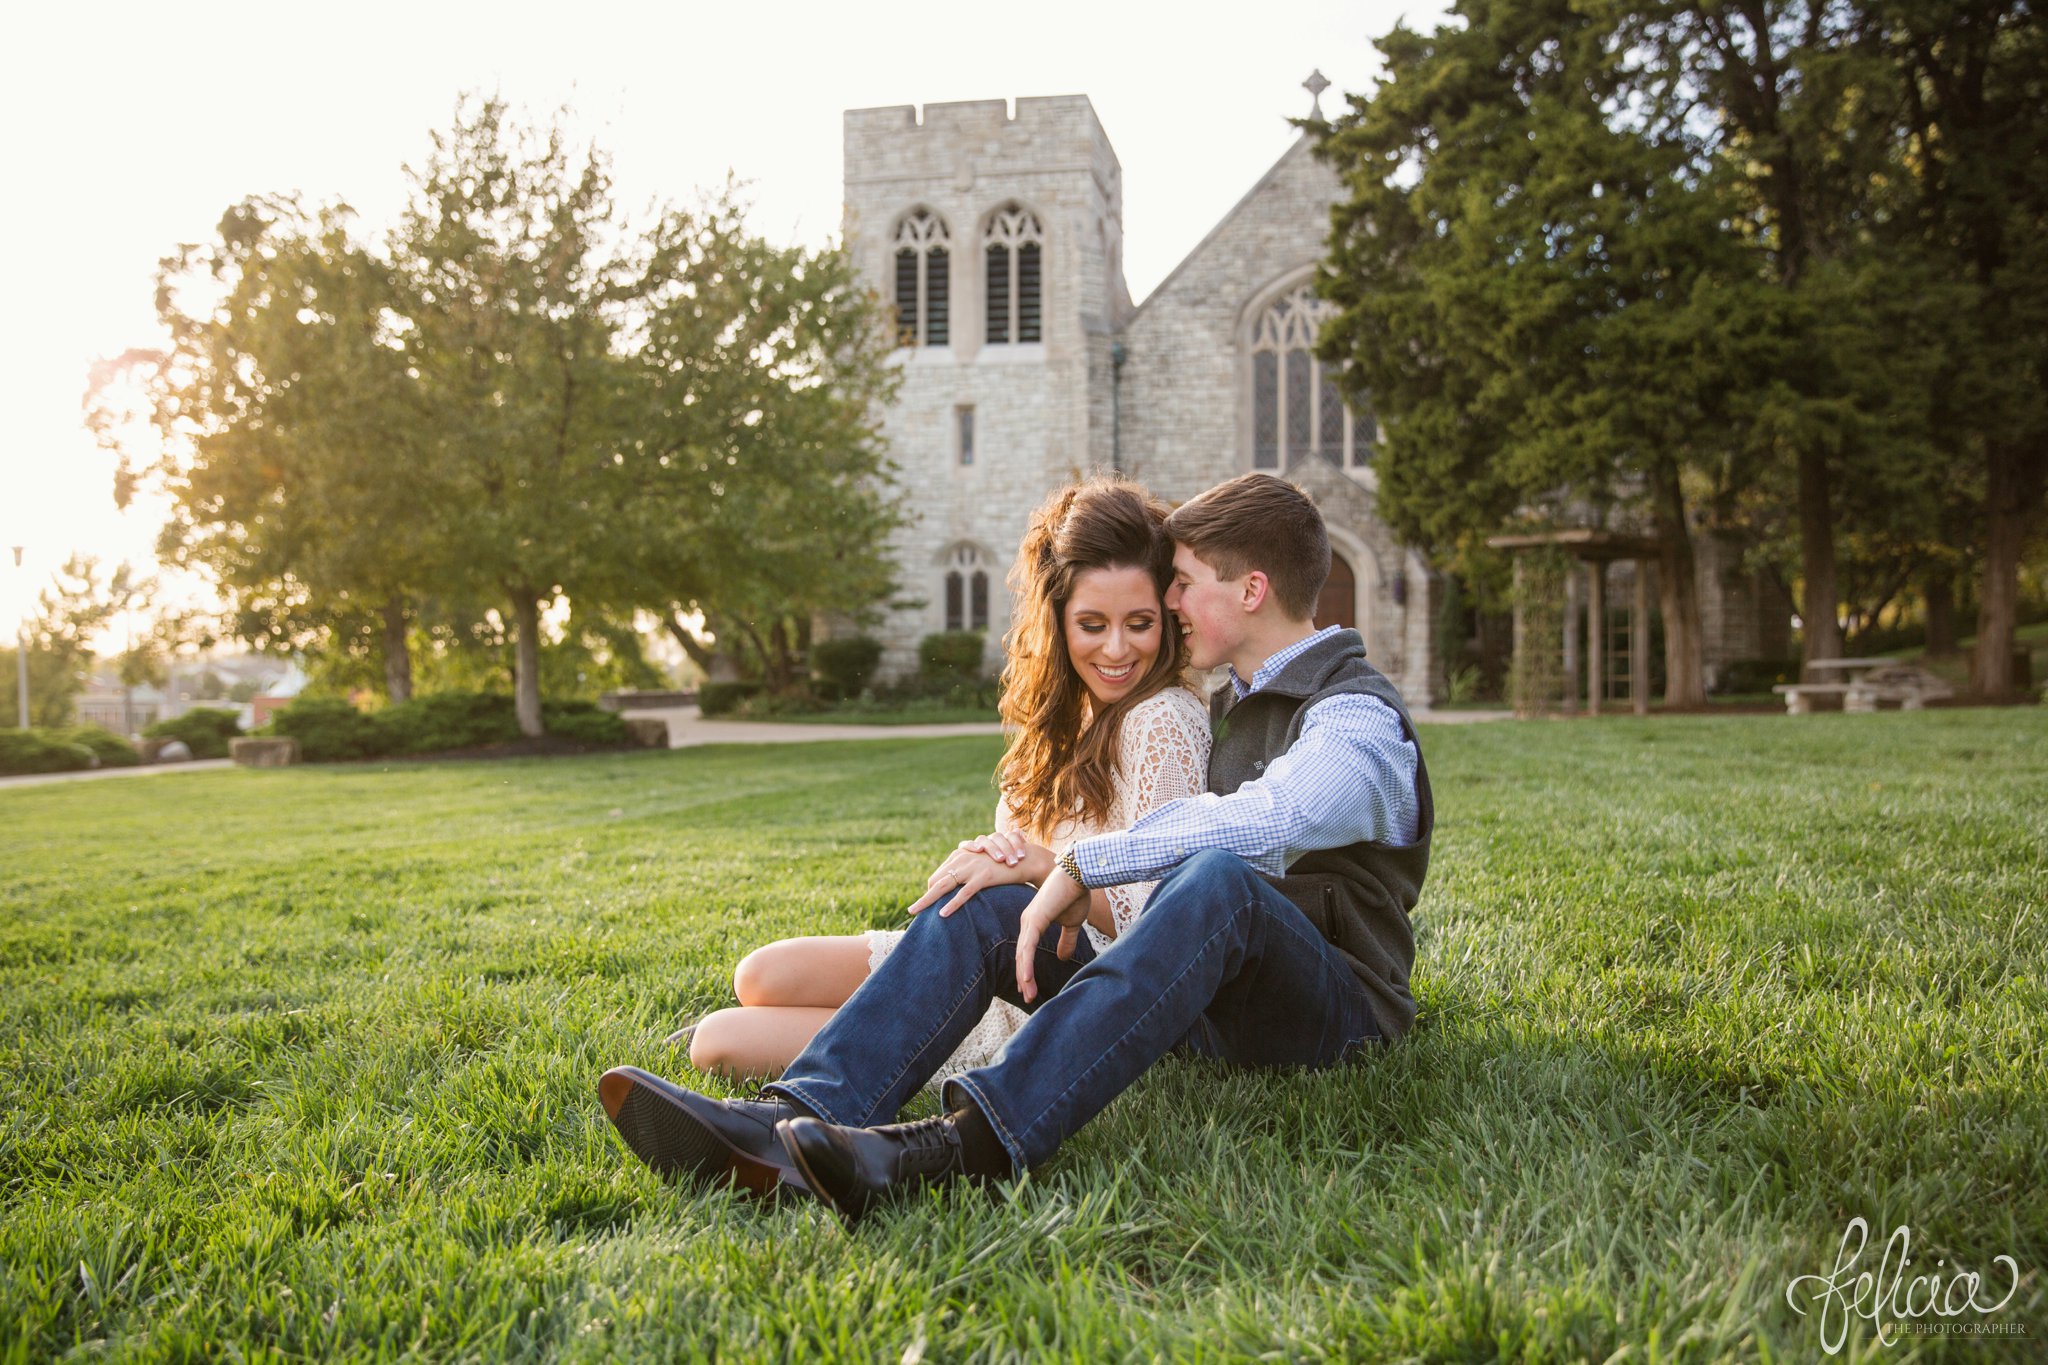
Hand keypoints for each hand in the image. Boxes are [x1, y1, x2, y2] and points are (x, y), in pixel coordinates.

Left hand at [905, 835, 1032, 916]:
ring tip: (915, 912)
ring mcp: (971, 868)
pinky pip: (964, 893)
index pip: (939, 875)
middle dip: (924, 897)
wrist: (1025, 858)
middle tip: (911, 911)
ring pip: (943, 886)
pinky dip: (952, 904)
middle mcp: (962, 859)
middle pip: (936, 880)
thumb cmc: (1005, 863)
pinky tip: (942, 914)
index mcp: (961, 856)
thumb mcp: (983, 864)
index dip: (933, 889)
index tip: (929, 902)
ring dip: (927, 901)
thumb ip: (971, 871)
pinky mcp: (982, 877)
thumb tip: (962, 886)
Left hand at [1014, 867, 1090, 1004]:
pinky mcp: (1035, 919)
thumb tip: (1063, 958)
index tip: (1029, 988)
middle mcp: (1027, 923)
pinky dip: (1026, 963)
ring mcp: (1030, 921)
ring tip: (1028, 995)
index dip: (1027, 970)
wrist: (1080, 874)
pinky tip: (1026, 979)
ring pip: (1023, 954)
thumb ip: (1067, 940)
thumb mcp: (1072, 923)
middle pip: (1022, 956)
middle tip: (1028, 997)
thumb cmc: (1076, 893)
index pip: (1027, 952)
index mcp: (1034, 923)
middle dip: (1024, 978)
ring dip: (1025, 976)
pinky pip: (1028, 946)